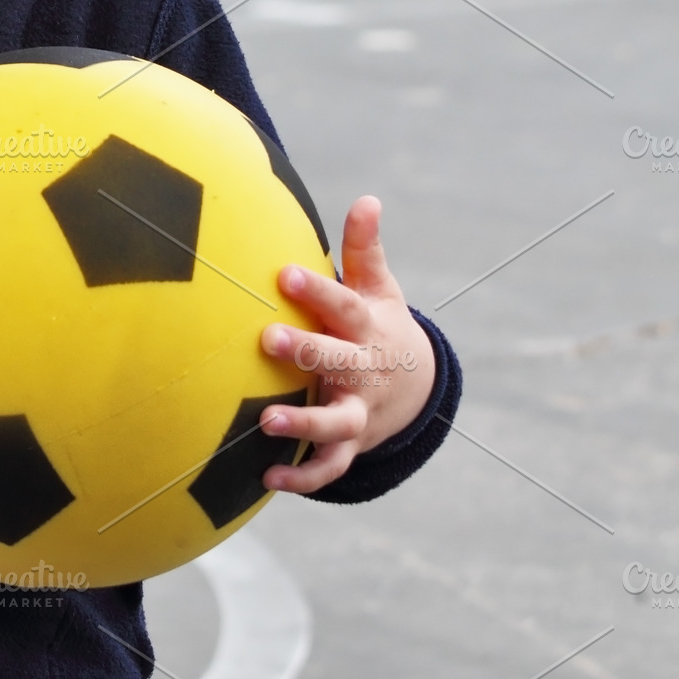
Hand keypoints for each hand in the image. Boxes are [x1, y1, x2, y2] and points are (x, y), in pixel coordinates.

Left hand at [256, 196, 435, 494]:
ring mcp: (358, 411)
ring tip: (265, 421)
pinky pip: (328, 468)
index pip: (343, 306)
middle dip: (305, 352)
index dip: (316, 290)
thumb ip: (365, 249)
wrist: (413, 390)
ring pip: (334, 424)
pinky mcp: (349, 445)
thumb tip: (367, 199)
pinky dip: (302, 477)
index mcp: (367, 328)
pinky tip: (267, 478)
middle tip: (268, 338)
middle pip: (337, 361)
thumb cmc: (379, 326)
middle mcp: (363, 370)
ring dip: (302, 425)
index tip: (285, 272)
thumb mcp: (379, 289)